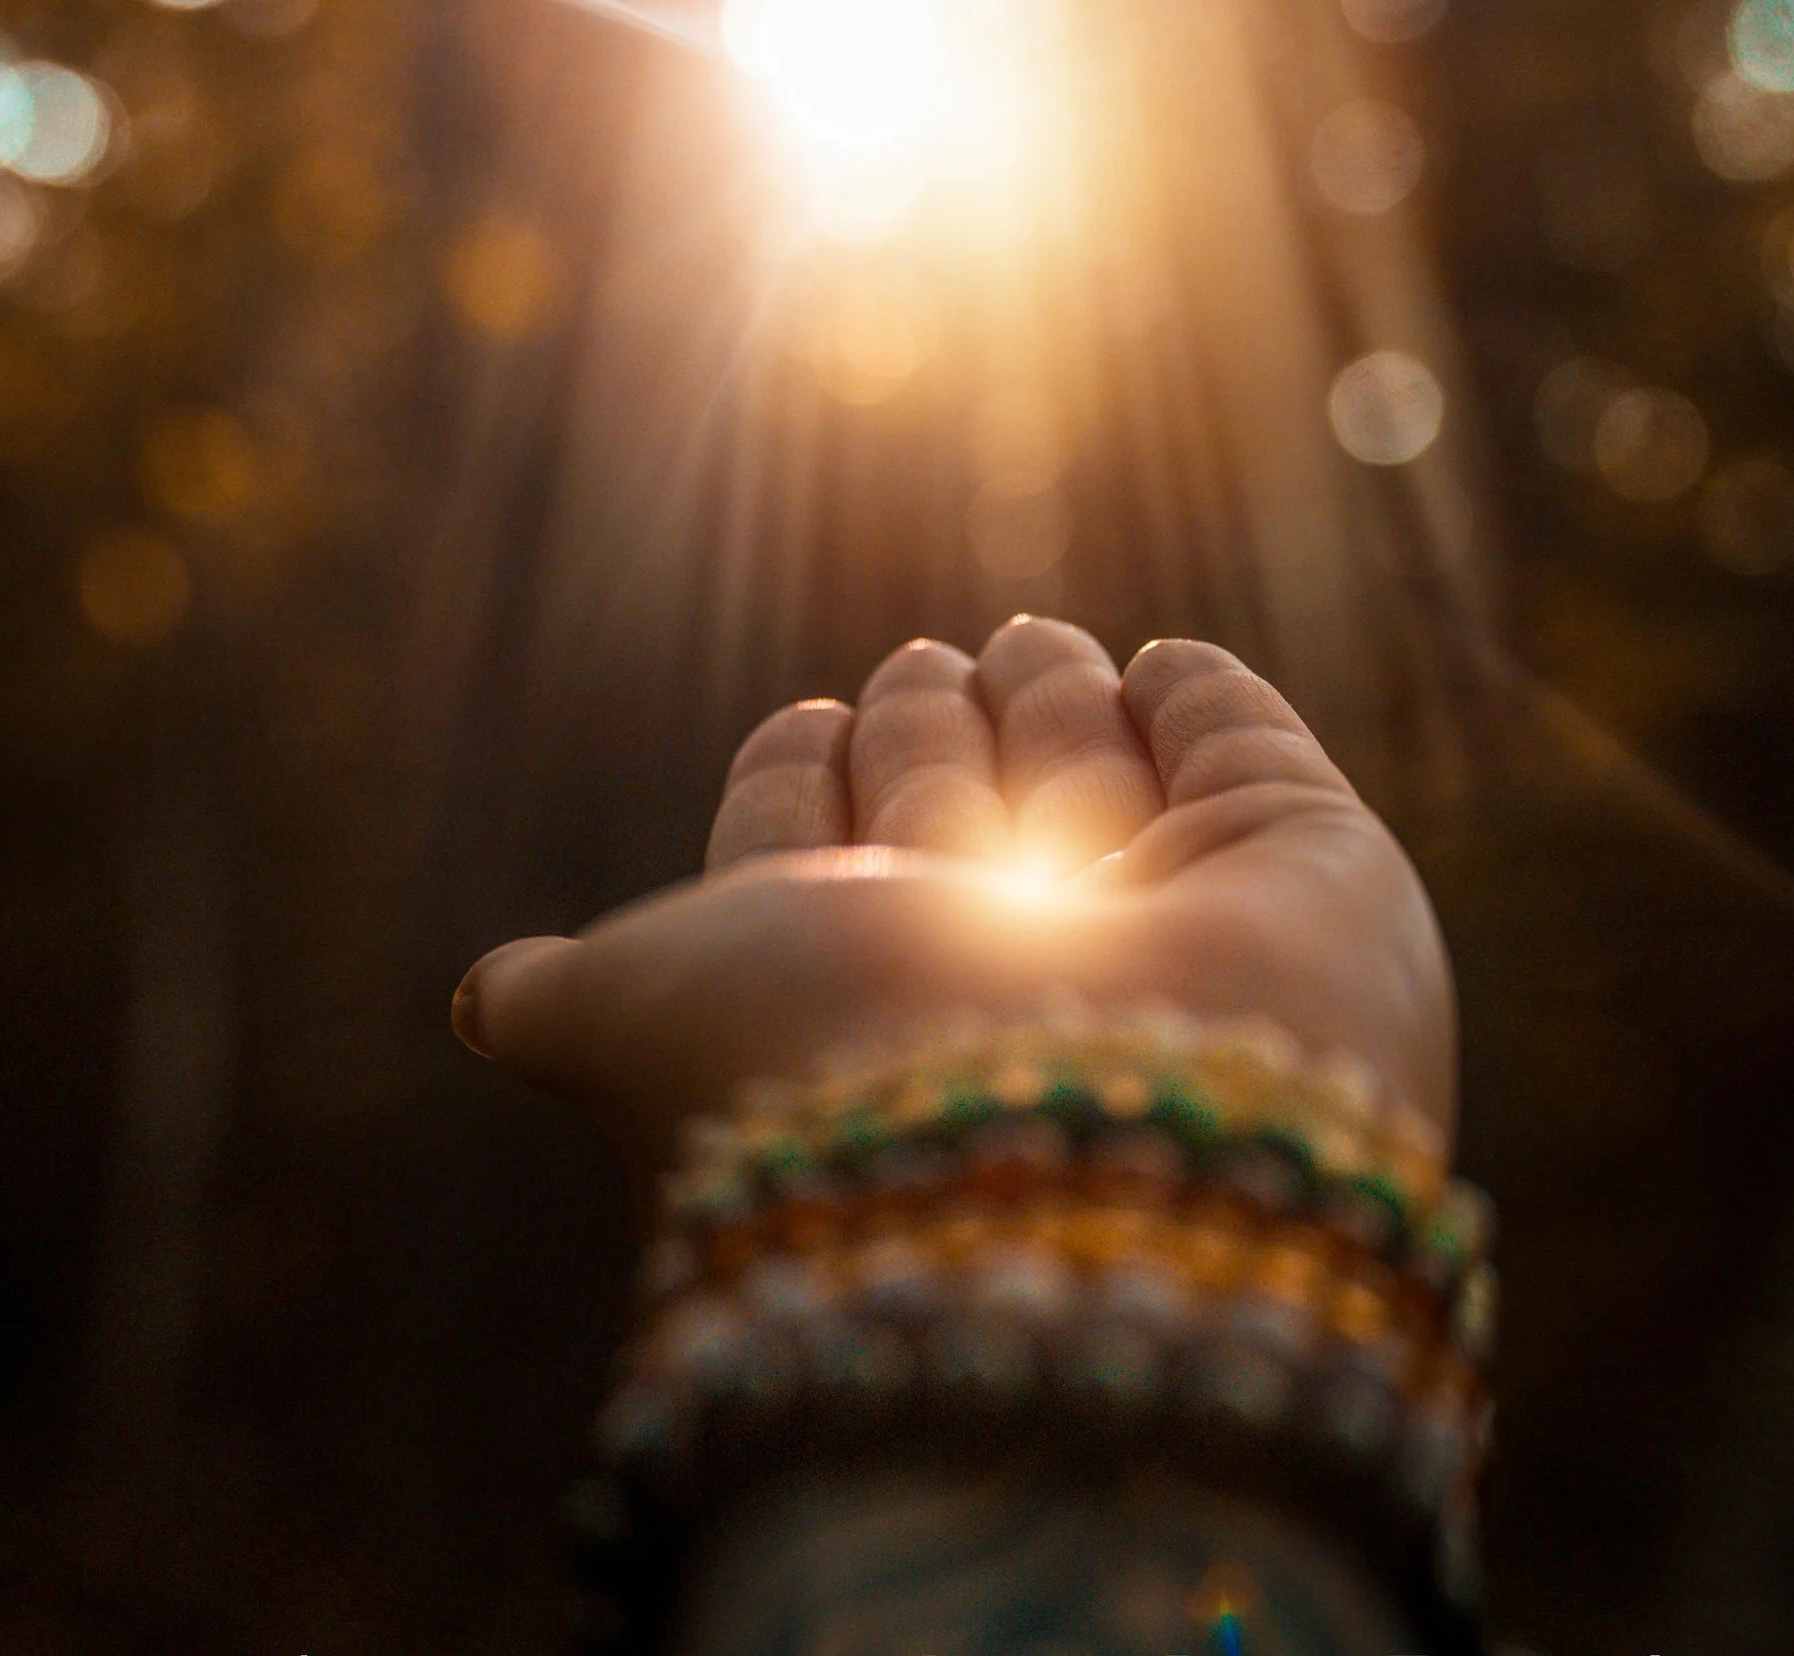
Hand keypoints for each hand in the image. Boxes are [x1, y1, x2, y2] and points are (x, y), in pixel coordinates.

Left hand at [452, 618, 1455, 1182]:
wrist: (1078, 1154)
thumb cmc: (832, 1083)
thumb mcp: (635, 1021)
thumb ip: (564, 1002)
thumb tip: (484, 1000)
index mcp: (851, 993)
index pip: (813, 858)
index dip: (800, 786)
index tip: (801, 720)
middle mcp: (1004, 971)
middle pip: (954, 805)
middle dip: (928, 729)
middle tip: (916, 665)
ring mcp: (1163, 927)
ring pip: (1090, 772)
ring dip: (1051, 697)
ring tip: (1018, 639)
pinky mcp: (1309, 875)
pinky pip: (1249, 759)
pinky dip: (1207, 702)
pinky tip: (1168, 665)